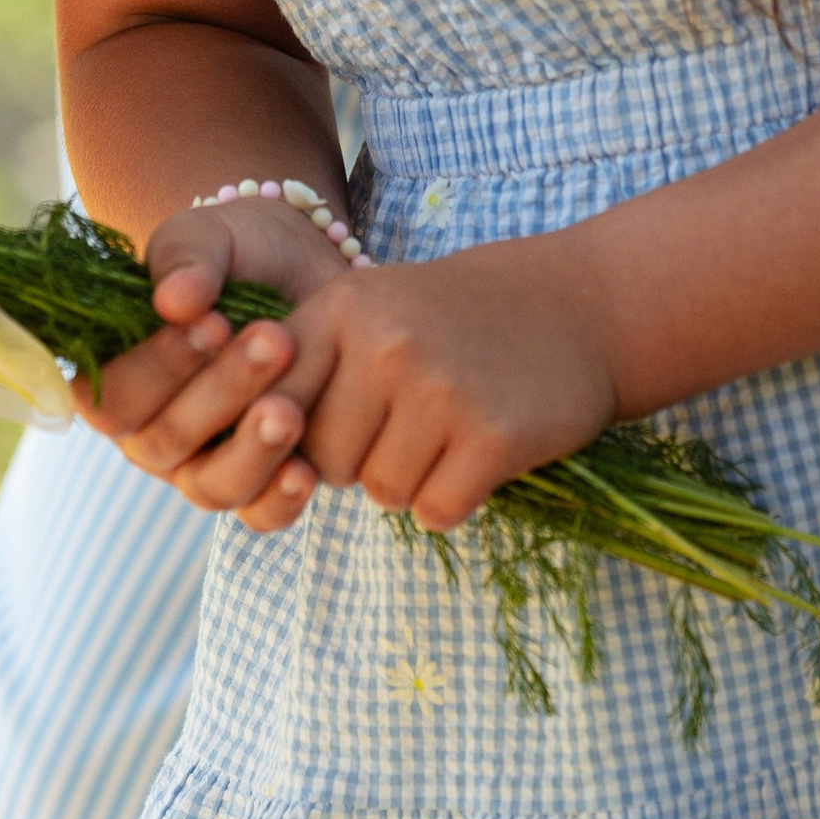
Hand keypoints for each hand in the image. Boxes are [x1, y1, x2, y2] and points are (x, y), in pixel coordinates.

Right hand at [73, 192, 342, 523]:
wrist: (307, 268)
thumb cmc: (239, 253)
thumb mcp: (209, 236)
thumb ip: (185, 258)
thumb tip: (173, 301)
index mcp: (118, 375)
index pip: (113, 397)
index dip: (158, 369)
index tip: (214, 322)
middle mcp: (149, 432)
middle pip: (162, 442)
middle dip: (220, 393)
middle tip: (275, 340)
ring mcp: (202, 465)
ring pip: (211, 486)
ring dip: (251, 448)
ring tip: (292, 408)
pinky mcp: (259, 482)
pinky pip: (259, 515)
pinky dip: (280, 500)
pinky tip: (306, 470)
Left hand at [276, 243, 620, 534]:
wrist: (575, 307)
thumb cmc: (453, 321)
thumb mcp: (369, 311)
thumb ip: (305, 367)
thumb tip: (244, 450)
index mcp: (339, 310)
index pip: (272, 409)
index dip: (299, 432)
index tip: (334, 423)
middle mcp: (383, 345)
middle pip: (324, 461)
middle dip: (358, 460)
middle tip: (405, 425)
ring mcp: (439, 391)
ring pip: (382, 492)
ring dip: (411, 479)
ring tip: (446, 430)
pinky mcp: (493, 438)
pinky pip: (436, 512)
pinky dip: (454, 498)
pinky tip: (478, 453)